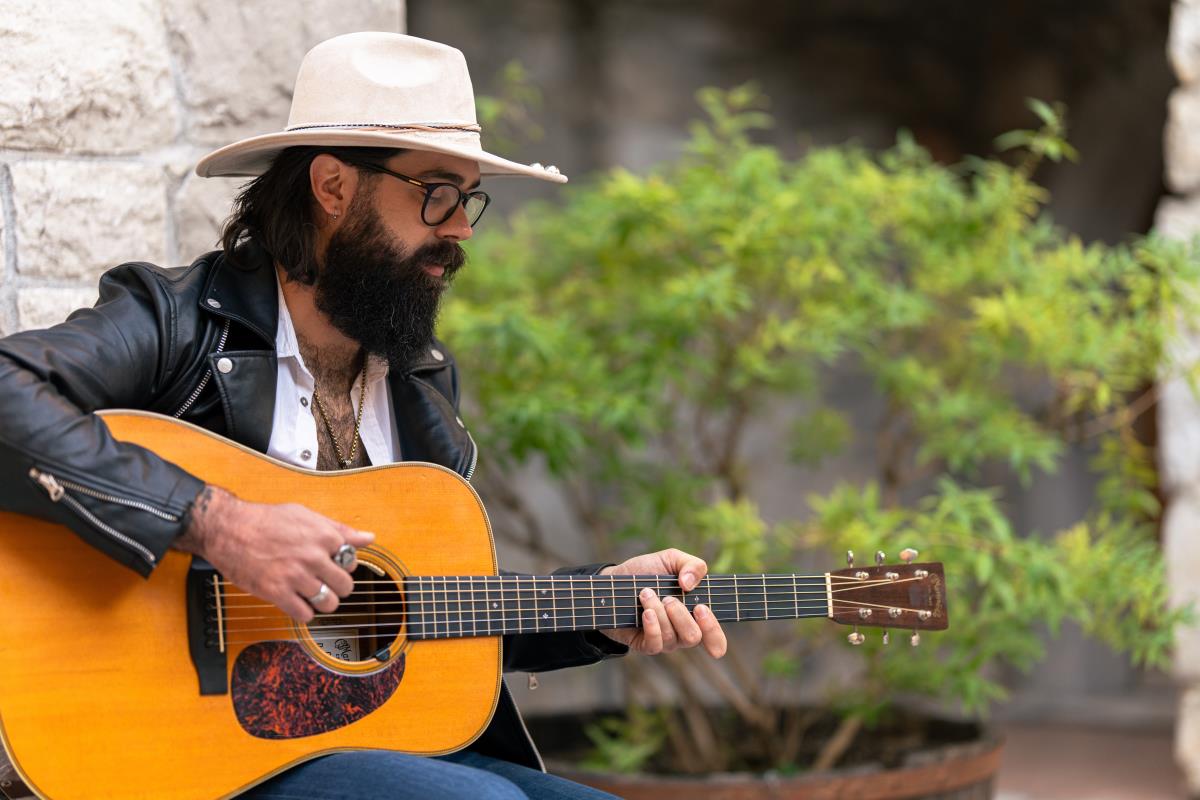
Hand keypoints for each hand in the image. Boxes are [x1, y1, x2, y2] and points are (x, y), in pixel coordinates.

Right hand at [174, 485, 374, 622]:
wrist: (229, 529)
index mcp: (324, 536)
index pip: (352, 561)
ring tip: (312, 594)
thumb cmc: (266, 520)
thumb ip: (339, 529)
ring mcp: (296, 576)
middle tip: (324, 582)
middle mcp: (313, 557)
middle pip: (345, 586)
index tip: (331, 564)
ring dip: (323, 602)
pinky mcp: (277, 592)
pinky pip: (305, 614)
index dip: (342, 564)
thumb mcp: (306, 515)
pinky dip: (304, 612)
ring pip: (328, 603)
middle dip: (337, 586)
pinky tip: (296, 601)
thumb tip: (368, 538)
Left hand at [598, 548, 726, 657]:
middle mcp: (682, 631)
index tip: (700, 609)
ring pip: (672, 637)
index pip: (715, 639)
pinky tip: (645, 611)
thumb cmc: (646, 571)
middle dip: (681, 615)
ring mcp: (664, 640)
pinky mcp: (644, 644)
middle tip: (668, 598)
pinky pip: (655, 644)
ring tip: (646, 594)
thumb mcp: (672, 559)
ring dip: (659, 612)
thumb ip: (692, 565)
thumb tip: (690, 584)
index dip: (714, 631)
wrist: (614, 578)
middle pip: (694, 637)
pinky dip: (652, 626)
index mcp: (694, 615)